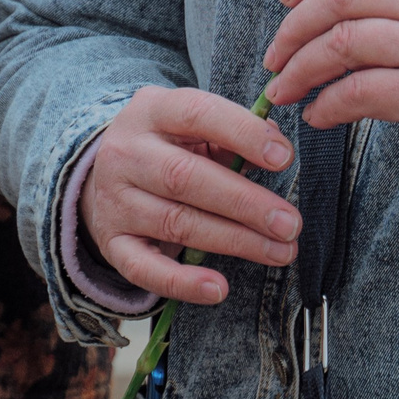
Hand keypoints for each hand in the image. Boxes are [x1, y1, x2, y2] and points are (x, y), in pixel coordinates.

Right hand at [84, 86, 299, 304]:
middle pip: (186, 177)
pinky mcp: (112, 242)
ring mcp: (115, 200)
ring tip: (279, 252)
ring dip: (234, 241)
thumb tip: (277, 147)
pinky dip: (182, 283)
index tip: (284, 158)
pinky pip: (144, 268)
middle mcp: (126, 153)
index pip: (198, 114)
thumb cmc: (170, 144)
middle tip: (289, 223)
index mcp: (152, 110)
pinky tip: (218, 288)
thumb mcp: (195, 125)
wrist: (109, 171)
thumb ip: (234, 133)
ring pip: (176, 223)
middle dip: (245, 203)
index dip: (243, 134)